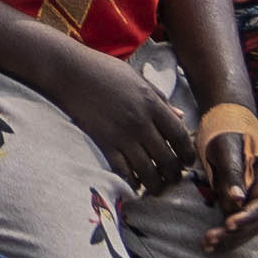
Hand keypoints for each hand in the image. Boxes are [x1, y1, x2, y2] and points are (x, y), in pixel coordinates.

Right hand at [28, 39, 194, 187]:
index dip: (188, 154)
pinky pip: (123, 171)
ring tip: (157, 187)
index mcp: (152, 103)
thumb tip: (180, 116)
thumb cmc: (104, 70)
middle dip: (174, 174)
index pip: (180, 136)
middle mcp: (141, 122)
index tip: (188, 161)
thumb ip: (161, 99)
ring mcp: (122, 135)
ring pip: (148, 171)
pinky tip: (134, 184)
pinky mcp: (103, 144)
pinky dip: (131, 182)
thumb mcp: (138, 79)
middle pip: (167, 158)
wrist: (69, 72)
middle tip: (173, 178)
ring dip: (155, 184)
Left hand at [177, 100, 257, 239]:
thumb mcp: (227, 146)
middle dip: (234, 234)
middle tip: (210, 239)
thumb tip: (237, 200)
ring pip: (245, 226)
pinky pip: (234, 222)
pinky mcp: (236, 201)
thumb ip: (233, 172)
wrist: (225, 120)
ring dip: (228, 239)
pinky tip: (208, 243)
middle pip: (255, 221)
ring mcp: (249, 198)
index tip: (229, 224)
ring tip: (206, 246)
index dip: (247, 217)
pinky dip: (223, 234)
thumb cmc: (227, 130)